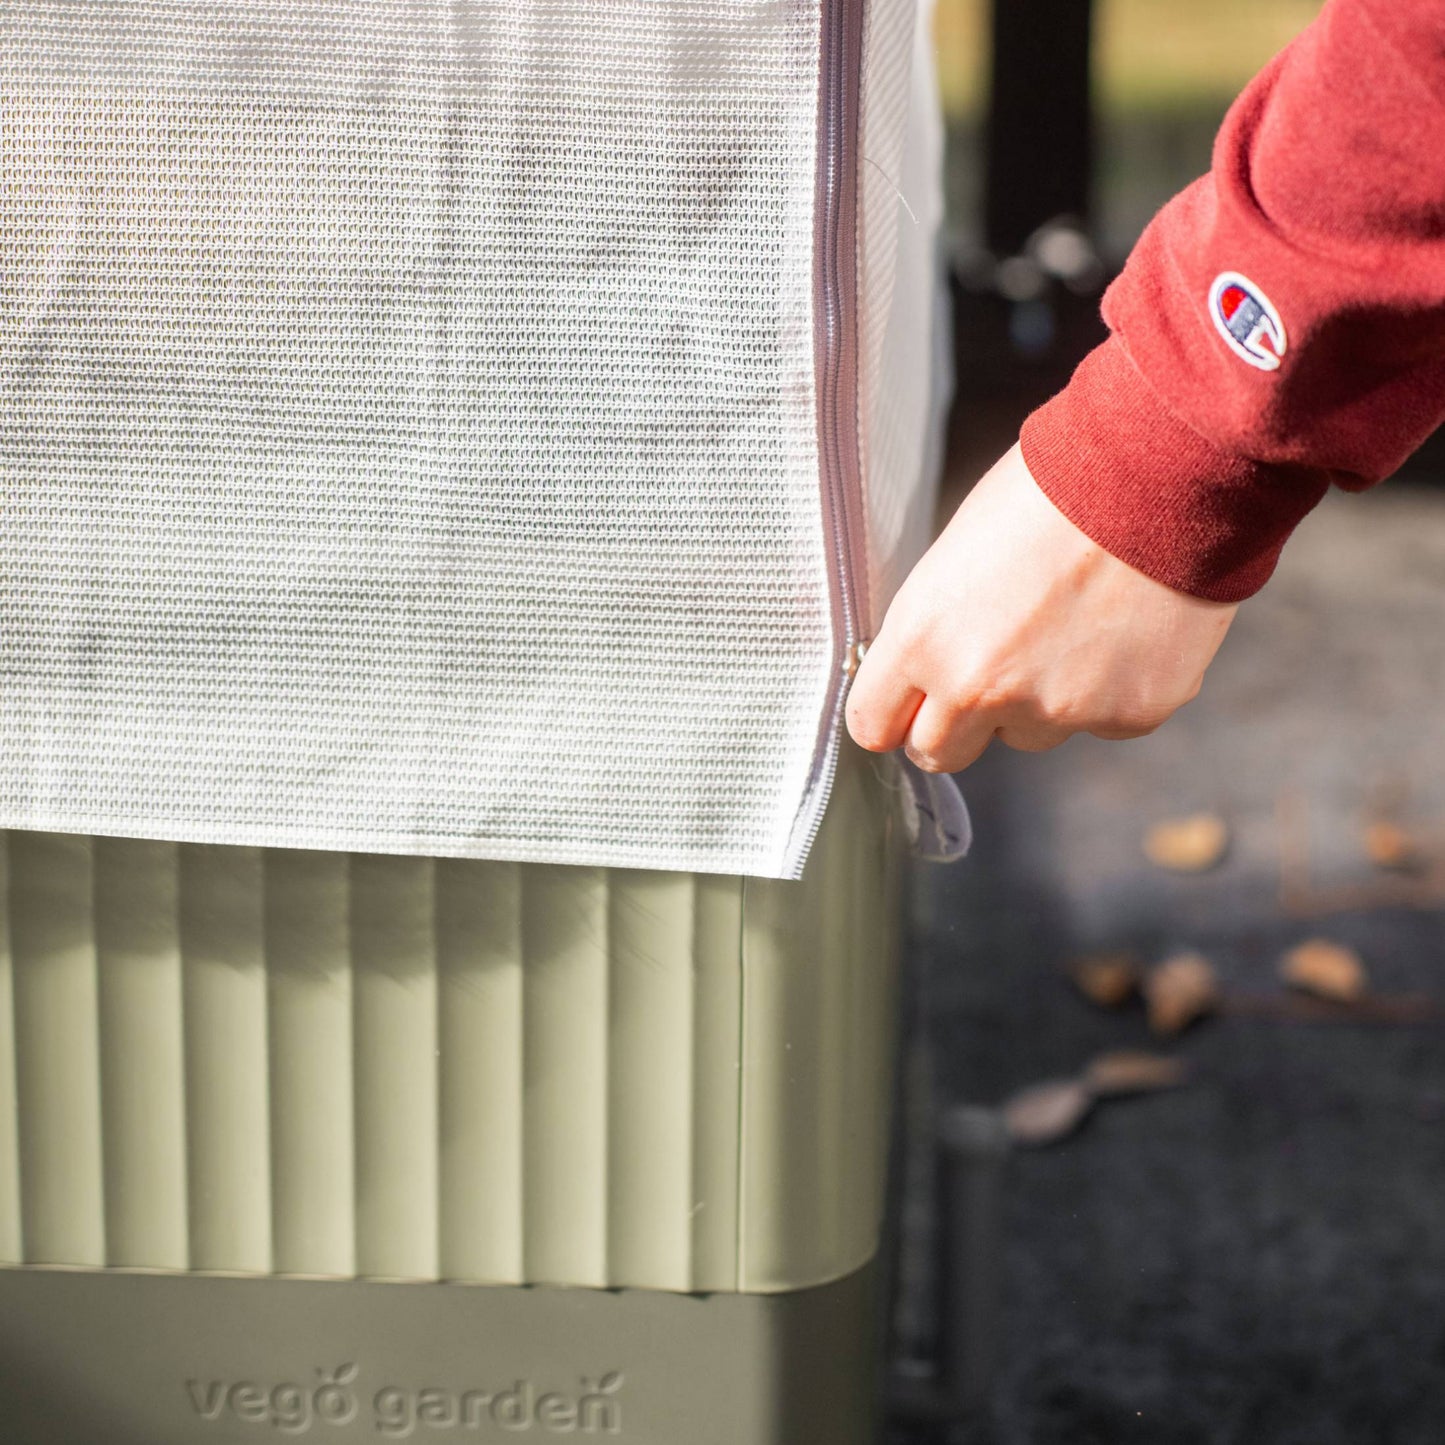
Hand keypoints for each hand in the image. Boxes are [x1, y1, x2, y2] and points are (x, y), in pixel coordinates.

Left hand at [846, 442, 1237, 771]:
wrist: (1163, 473)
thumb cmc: (1055, 489)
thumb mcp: (957, 550)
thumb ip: (935, 626)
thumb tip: (924, 669)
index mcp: (924, 639)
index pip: (874, 724)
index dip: (893, 711)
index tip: (907, 703)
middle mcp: (981, 688)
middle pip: (939, 752)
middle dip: (954, 724)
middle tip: (986, 675)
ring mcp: (1057, 710)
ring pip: (1026, 734)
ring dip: (1036, 699)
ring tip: (1071, 624)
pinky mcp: (1127, 715)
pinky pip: (1101, 720)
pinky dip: (1109, 687)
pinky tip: (1124, 627)